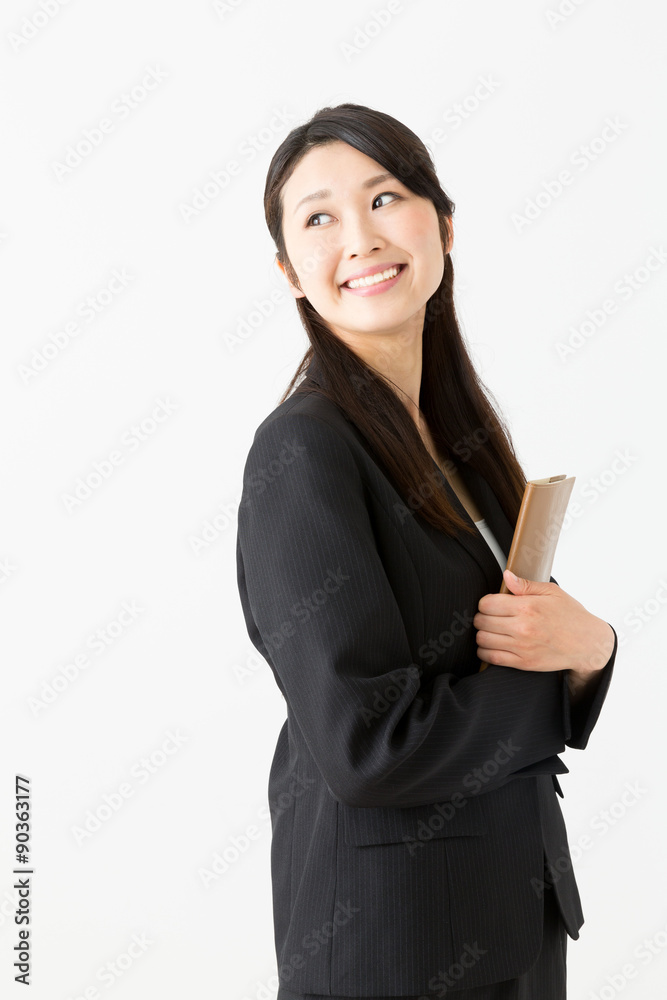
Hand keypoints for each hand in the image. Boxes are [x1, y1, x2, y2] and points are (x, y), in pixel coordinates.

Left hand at [473, 569, 614, 674]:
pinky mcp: (523, 663)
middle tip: (490, 616)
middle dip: (482, 617)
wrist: (588, 644)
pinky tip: (491, 645)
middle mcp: (522, 627)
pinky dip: (484, 651)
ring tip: (490, 630)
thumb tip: (506, 575)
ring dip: (482, 634)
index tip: (492, 604)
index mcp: (527, 607)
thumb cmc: (570, 615)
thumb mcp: (552, 593)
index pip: (487, 603)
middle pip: (481, 621)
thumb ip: (526, 585)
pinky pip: (491, 658)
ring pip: (482, 639)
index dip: (486, 602)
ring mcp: (522, 647)